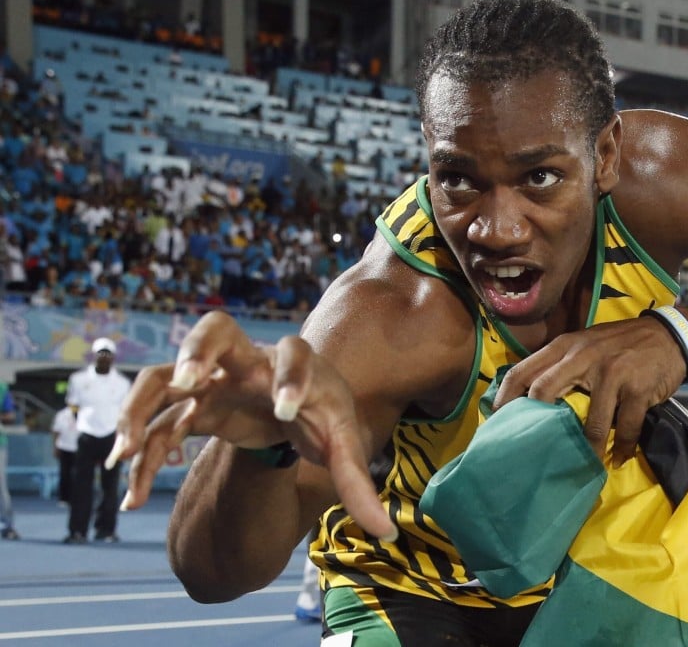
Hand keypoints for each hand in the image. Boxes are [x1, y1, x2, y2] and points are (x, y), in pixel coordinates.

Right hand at [110, 311, 394, 539]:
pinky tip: (133, 496)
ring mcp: (213, 378)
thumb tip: (387, 534)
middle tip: (190, 382)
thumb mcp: (343, 446)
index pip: (294, 355)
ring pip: (164, 373)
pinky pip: (153, 422)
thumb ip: (357, 485)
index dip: (290, 379)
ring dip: (141, 406)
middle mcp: (249, 360)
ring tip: (125, 450)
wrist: (293, 406)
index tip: (287, 412)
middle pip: (216, 329)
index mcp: (295, 363)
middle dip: (198, 350)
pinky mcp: (190, 404)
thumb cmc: (321, 416)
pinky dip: (139, 454)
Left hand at [492, 317, 685, 465]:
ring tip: (583, 466)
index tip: (496, 420)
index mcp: (565, 347)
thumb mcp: (585, 345)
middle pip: (544, 391)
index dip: (505, 397)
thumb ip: (561, 364)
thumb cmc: (620, 345)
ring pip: (591, 421)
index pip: (523, 370)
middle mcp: (583, 356)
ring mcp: (611, 373)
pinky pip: (626, 428)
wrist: (669, 336)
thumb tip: (532, 397)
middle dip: (535, 424)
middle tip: (531, 450)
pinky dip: (622, 448)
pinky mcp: (637, 389)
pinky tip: (619, 458)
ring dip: (588, 448)